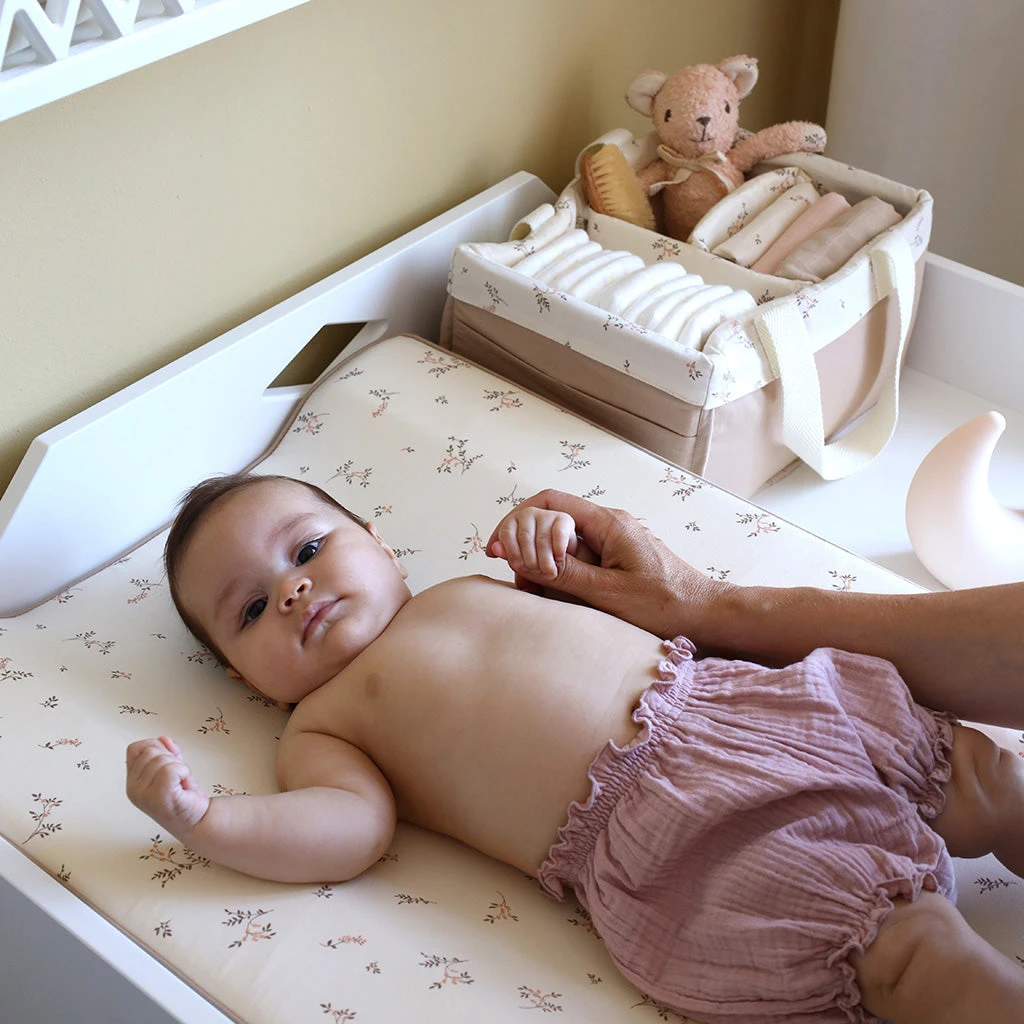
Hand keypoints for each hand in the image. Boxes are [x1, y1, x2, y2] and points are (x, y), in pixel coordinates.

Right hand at [126, 736, 209, 838]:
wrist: (198, 819)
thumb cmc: (184, 797)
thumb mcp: (173, 768)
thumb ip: (167, 753)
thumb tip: (163, 738)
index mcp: (132, 781)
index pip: (135, 748)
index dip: (154, 747)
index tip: (167, 760)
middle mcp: (133, 789)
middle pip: (150, 750)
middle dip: (170, 757)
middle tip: (177, 776)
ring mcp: (144, 795)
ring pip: (162, 759)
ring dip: (179, 767)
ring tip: (180, 783)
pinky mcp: (159, 797)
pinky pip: (171, 769)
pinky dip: (183, 772)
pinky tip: (183, 785)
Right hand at [487, 489, 733, 639]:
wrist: (707, 616)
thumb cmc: (667, 603)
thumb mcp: (609, 593)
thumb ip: (564, 574)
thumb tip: (521, 559)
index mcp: (607, 523)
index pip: (549, 502)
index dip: (516, 520)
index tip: (497, 548)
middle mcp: (607, 526)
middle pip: (549, 521)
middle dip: (525, 547)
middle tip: (518, 579)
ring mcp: (610, 543)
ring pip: (559, 544)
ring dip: (540, 566)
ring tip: (535, 594)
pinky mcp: (613, 561)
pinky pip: (575, 560)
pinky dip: (558, 576)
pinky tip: (553, 598)